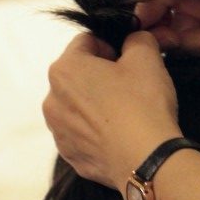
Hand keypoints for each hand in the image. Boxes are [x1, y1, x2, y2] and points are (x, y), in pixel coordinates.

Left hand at [42, 30, 179, 188]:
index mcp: (63, 69)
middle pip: (79, 77)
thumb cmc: (143, 105)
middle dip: (101, 78)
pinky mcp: (71, 156)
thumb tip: (134, 41)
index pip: (87, 43)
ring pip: (78, 108)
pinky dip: (98, 133)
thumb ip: (137, 38)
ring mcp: (58, 132)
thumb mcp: (147, 57)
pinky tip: (120, 136)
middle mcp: (51, 100)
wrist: (147, 161)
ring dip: (97, 106)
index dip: (112, 48)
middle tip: (131, 89)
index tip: (130, 62)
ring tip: (126, 116)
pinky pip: (83, 136)